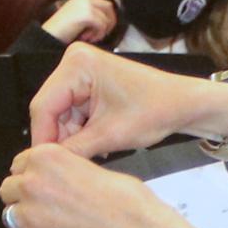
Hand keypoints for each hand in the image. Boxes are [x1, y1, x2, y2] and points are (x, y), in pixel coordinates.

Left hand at [1, 141, 224, 227]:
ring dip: (25, 219)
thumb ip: (64, 170)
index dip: (30, 174)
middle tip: (46, 206)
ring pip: (9, 215)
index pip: (19, 164)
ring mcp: (29, 216)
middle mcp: (32, 184)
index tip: (39, 183)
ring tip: (49, 225)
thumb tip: (54, 178)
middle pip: (9, 189)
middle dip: (24, 196)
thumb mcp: (94, 167)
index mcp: (47, 158)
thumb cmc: (128, 203)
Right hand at [29, 39, 227, 153]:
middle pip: (50, 109)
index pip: (44, 106)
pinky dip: (79, 131)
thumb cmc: (156, 110)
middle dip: (58, 138)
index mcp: (77, 64)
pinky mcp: (88, 83)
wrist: (184, 104)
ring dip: (70, 137)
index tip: (43, 165)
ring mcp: (81, 71)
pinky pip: (72, 111)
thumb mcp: (110, 135)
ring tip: (87, 156)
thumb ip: (74, 150)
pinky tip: (92, 145)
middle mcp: (74, 62)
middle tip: (67, 165)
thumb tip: (47, 166)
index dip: (43, 138)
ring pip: (59, 113)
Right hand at [43, 0, 117, 46]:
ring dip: (102, 30)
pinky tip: (89, 38)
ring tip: (93, 37)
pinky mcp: (88, 15)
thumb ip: (85, 10)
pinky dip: (98, 34)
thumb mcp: (72, 13)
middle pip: (108, 5)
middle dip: (110, 20)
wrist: (50, 34)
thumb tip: (102, 16)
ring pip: (106, 18)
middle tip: (104, 31)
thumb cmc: (60, 28)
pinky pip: (102, 25)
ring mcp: (86, 6)